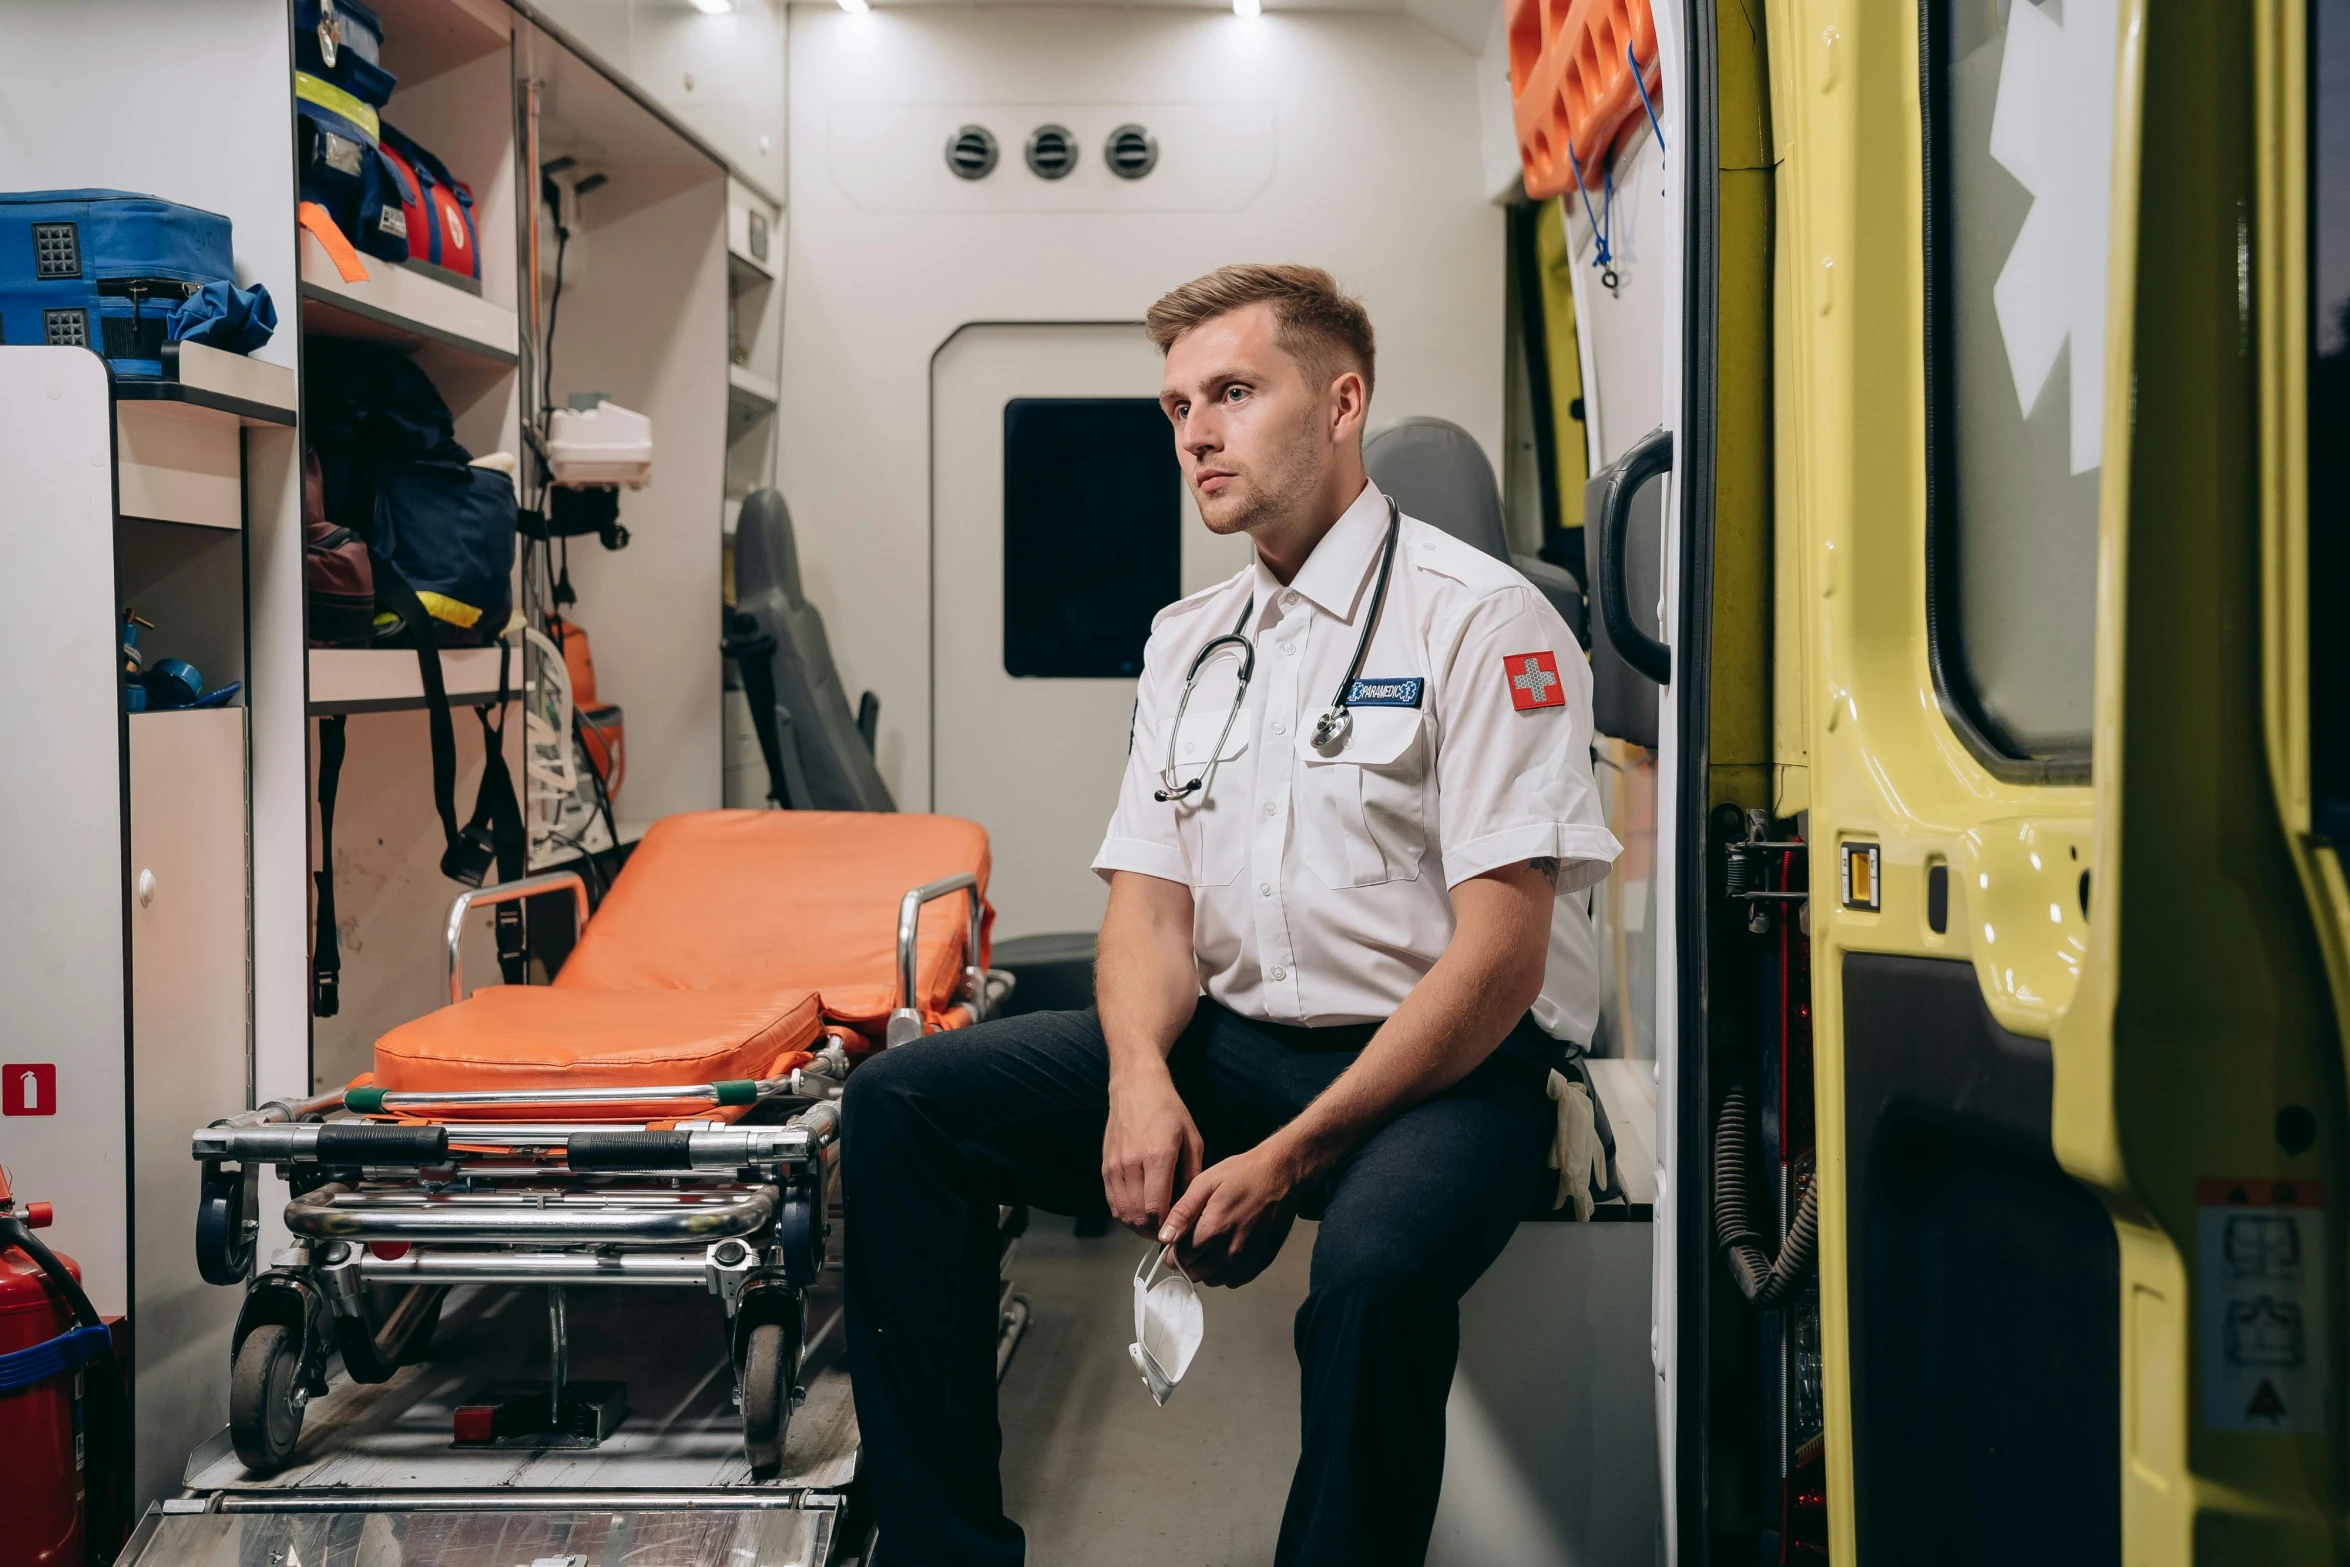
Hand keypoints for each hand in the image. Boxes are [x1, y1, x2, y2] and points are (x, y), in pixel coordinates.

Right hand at [1102, 1069, 1204, 1240]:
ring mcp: (1115, 1165)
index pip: (1155, 1208)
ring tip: (1153, 1226)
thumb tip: (1193, 1205)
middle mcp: (1132, 1163)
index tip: (1176, 1232)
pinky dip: (1124, 1213)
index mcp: (1157, 1157)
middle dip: (1152, 1232)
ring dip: (1137, 1226)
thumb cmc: (1168, 1110)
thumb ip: (1193, 1174)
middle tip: (1166, 1234)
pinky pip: (1112, 1201)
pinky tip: (1138, 1212)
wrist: (1135, 1088)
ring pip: (1122, 1212)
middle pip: (1137, 1216)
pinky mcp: (1105, 1166)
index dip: (1165, 1227)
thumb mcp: (1192, 1139)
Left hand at [1161, 1140, 1303, 1287]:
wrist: (1282, 1175)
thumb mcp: (1205, 1182)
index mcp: (1212, 1231)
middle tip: (1191, 1241)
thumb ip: (1183, 1212)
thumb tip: (1164, 1237)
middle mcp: (1230, 1252)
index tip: (1175, 1240)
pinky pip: (1233, 1281)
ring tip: (1209, 1245)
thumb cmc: (1243, 1174)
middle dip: (1187, 1260)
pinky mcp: (1261, 1263)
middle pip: (1194, 1273)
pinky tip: (1226, 1251)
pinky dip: (1225, 1272)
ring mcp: (1247, 1260)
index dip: (1172, 1251)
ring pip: (1212, 1280)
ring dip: (1205, 1268)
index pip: (1179, 1259)